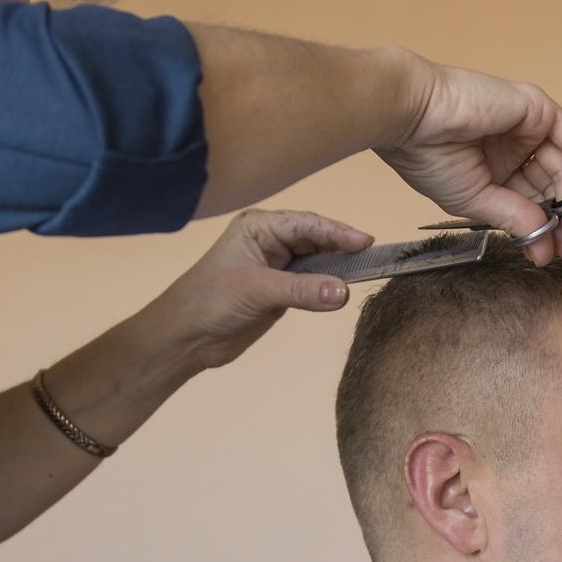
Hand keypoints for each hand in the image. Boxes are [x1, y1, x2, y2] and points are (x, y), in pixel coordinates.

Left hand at [154, 209, 372, 370]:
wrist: (186, 337)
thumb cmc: (208, 302)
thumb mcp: (257, 291)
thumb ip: (301, 290)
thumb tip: (343, 291)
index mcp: (258, 227)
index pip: (307, 223)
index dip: (338, 232)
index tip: (365, 241)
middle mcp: (269, 241)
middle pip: (317, 238)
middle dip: (343, 247)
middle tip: (375, 256)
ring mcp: (276, 265)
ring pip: (318, 261)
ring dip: (339, 267)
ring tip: (367, 271)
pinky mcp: (281, 290)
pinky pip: (313, 283)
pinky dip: (329, 286)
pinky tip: (345, 290)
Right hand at [377, 57, 561, 264]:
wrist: (414, 117)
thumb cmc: (428, 155)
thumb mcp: (475, 199)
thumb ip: (513, 217)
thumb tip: (542, 244)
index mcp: (494, 169)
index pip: (530, 202)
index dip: (543, 231)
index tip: (548, 258)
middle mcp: (514, 149)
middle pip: (554, 188)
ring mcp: (529, 128)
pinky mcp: (539, 110)